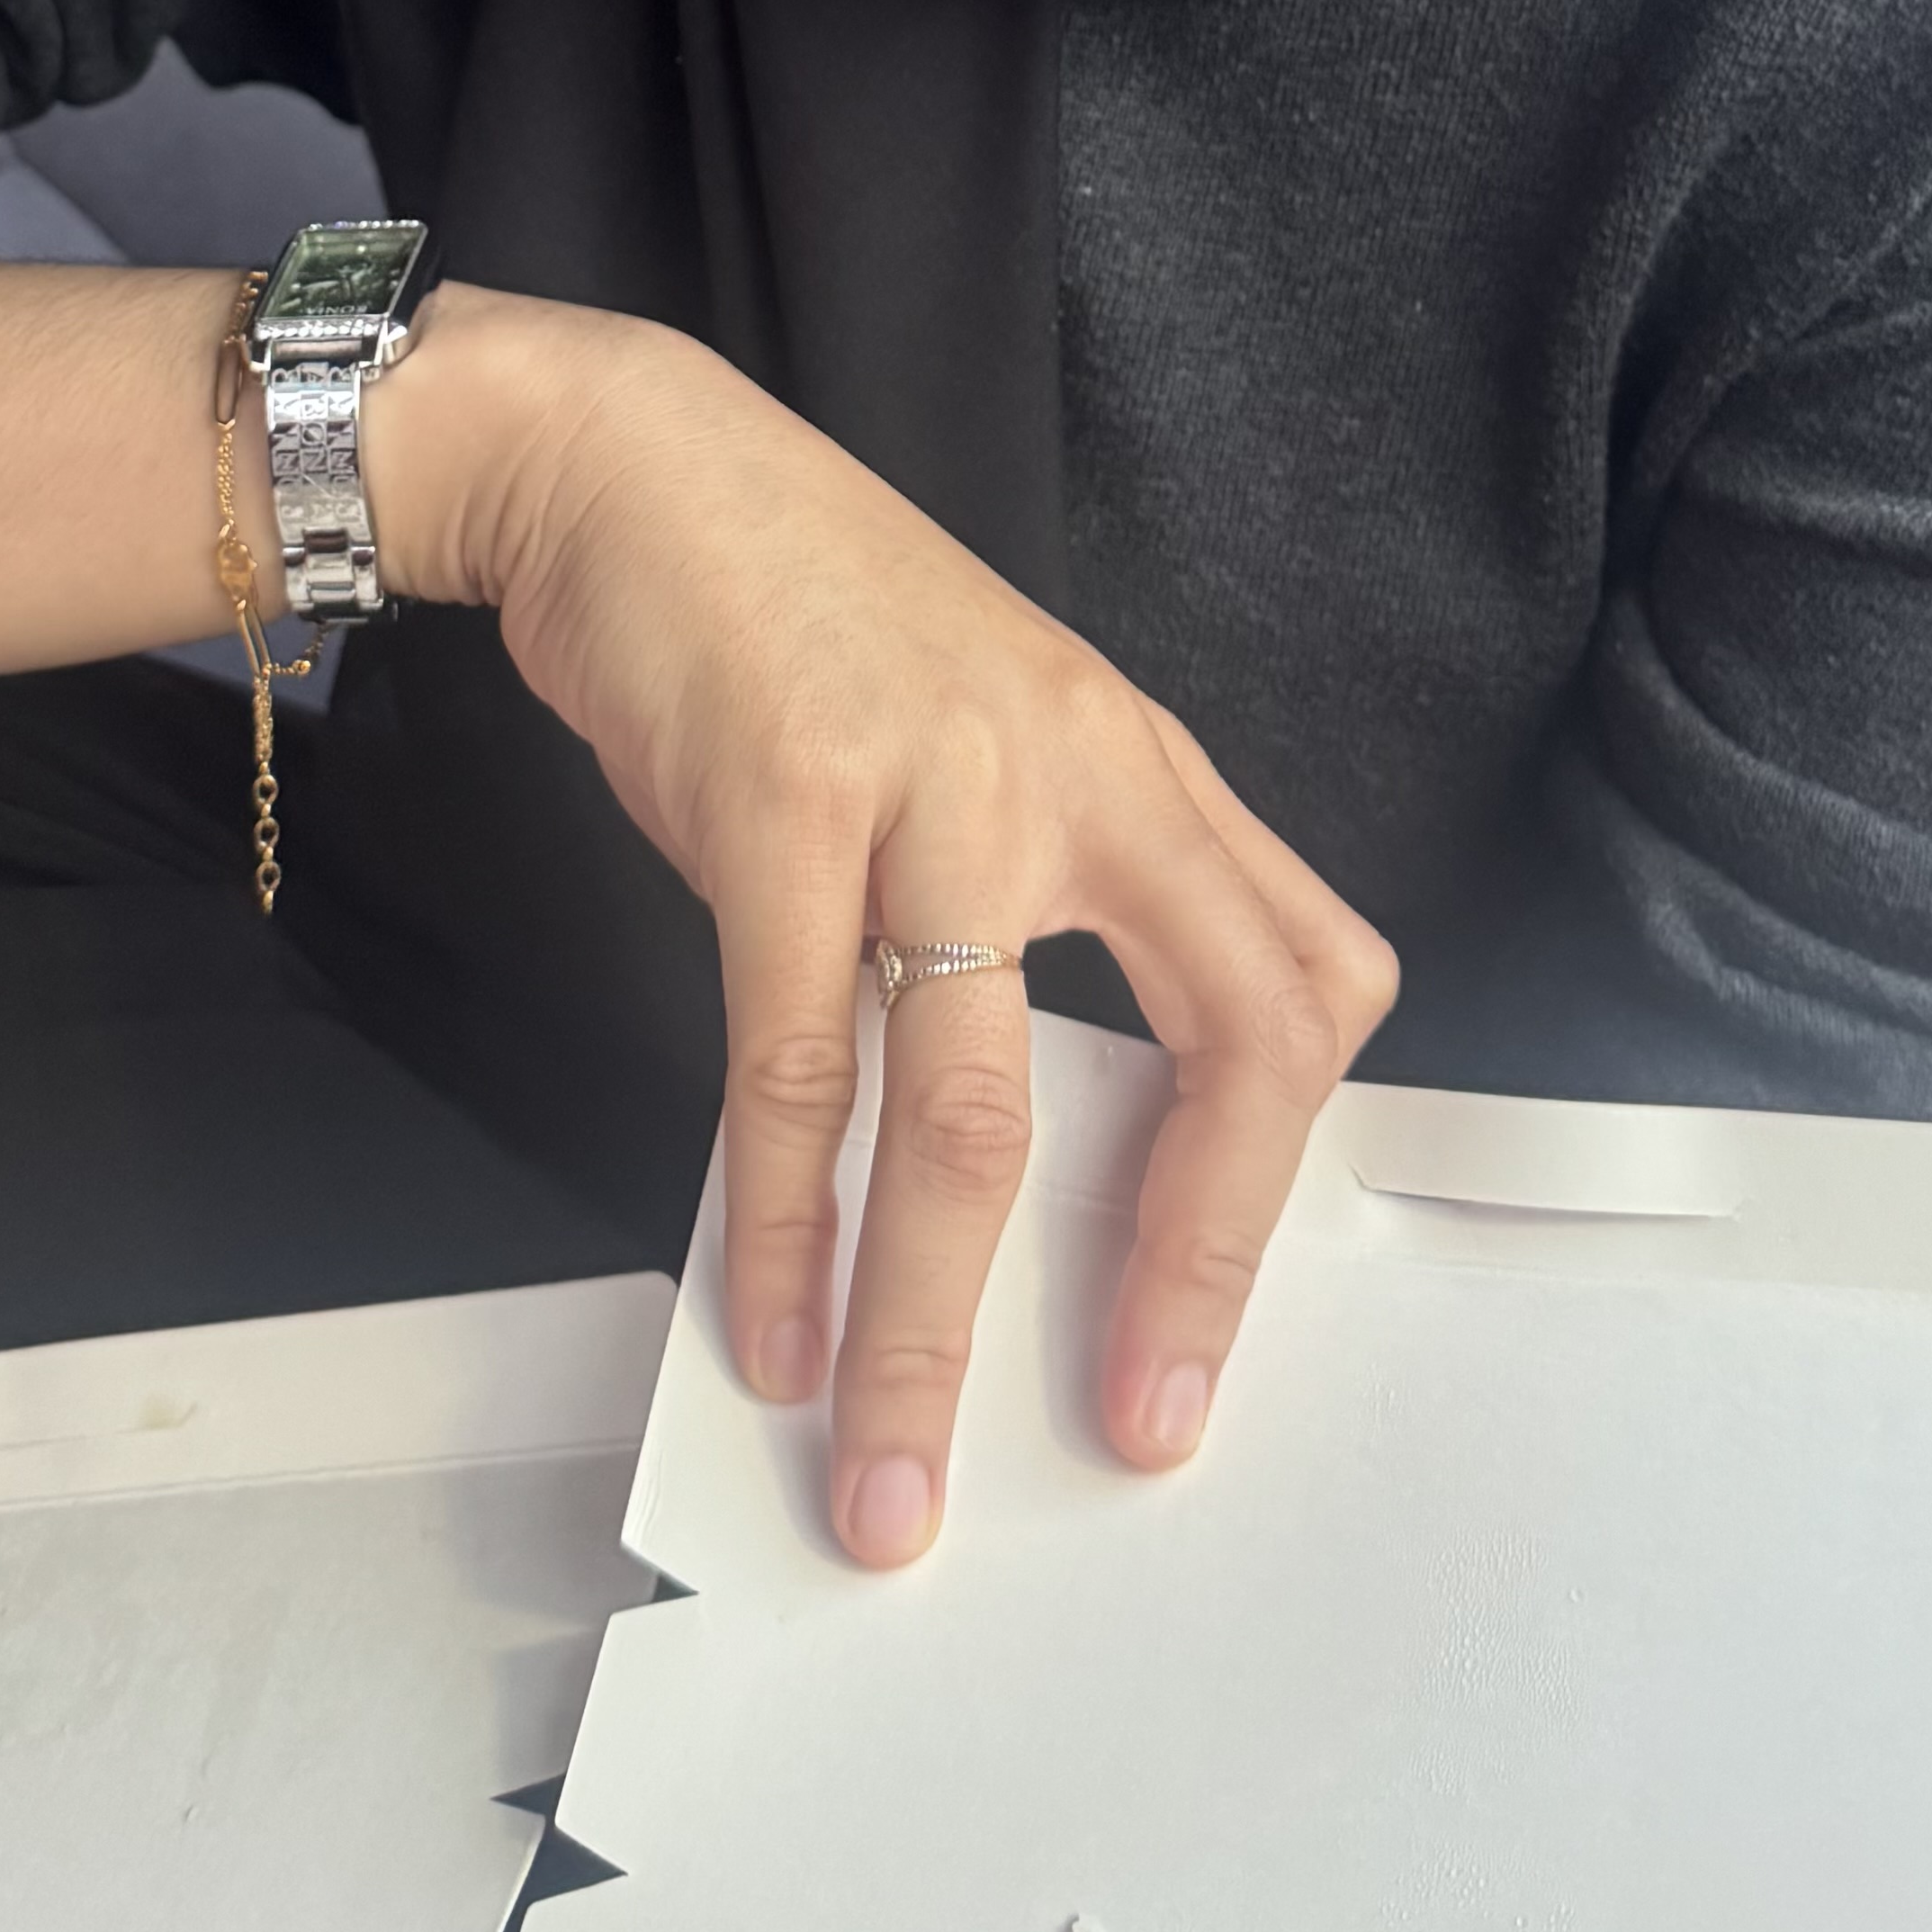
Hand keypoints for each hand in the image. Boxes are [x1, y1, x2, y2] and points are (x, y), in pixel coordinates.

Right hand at [369, 289, 1397, 1568]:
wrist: (626, 461)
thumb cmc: (797, 615)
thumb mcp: (982, 734)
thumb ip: (1035, 899)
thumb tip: (1033, 1131)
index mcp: (1139, 768)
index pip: (1305, 980)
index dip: (1282, 1170)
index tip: (1213, 1321)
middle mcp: (1079, 775)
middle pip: (1233, 1042)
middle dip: (1194, 1262)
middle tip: (1137, 1423)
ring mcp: (939, 788)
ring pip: (977, 1111)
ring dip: (935, 1323)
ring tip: (893, 1469)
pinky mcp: (786, 807)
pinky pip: (799, 1066)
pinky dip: (787, 1226)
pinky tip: (773, 1327)